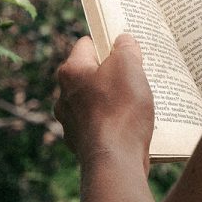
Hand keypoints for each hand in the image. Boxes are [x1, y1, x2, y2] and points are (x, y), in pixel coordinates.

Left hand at [55, 33, 153, 171]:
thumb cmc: (120, 110)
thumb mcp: (129, 67)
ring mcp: (72, 122)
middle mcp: (64, 96)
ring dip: (113, 100)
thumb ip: (126, 48)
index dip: (107, 43)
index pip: (86, 45)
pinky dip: (113, 123)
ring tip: (137, 102)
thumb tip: (124, 41)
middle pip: (91, 74)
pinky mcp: (82, 144)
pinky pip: (99, 125)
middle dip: (112, 74)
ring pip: (95, 101)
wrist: (115, 160)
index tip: (125, 49)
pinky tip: (130, 126)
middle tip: (135, 75)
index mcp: (71, 72)